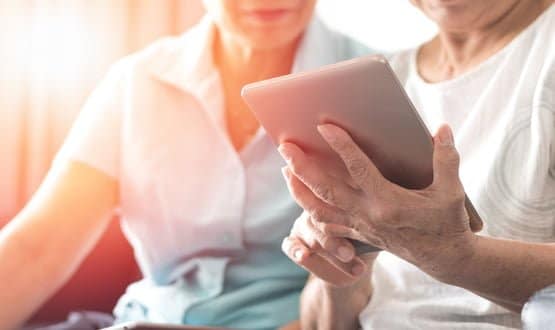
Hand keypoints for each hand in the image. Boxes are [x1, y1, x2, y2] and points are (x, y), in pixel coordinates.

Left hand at [279, 123, 481, 279]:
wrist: (443, 258)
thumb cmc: (447, 222)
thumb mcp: (452, 191)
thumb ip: (446, 158)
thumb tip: (442, 129)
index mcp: (389, 202)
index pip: (358, 169)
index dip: (341, 146)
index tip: (324, 126)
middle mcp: (368, 215)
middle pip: (326, 190)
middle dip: (303, 167)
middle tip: (286, 146)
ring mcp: (359, 226)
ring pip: (319, 210)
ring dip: (299, 190)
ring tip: (286, 169)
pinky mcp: (357, 234)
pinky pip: (327, 225)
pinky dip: (310, 211)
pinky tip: (301, 196)